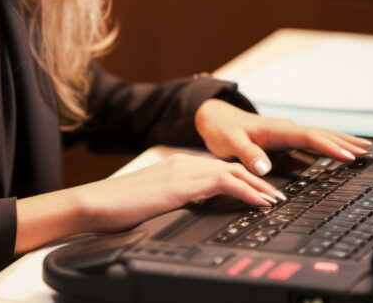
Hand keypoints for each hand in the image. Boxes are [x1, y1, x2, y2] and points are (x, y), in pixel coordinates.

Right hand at [71, 153, 286, 233]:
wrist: (95, 203)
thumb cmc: (116, 208)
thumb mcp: (153, 201)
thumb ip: (174, 200)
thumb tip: (190, 210)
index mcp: (176, 166)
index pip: (217, 169)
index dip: (241, 178)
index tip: (258, 191)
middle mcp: (182, 163)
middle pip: (230, 167)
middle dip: (257, 180)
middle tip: (276, 194)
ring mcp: (183, 170)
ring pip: (232, 172)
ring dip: (258, 186)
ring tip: (276, 199)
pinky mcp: (182, 184)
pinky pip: (224, 183)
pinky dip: (247, 191)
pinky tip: (260, 202)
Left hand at [194, 99, 371, 175]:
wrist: (215, 118)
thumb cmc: (223, 130)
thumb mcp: (230, 143)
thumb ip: (247, 155)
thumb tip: (263, 168)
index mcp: (278, 129)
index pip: (310, 137)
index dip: (330, 147)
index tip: (348, 156)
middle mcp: (287, 128)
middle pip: (322, 134)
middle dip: (345, 143)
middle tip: (367, 151)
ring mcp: (288, 132)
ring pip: (320, 136)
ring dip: (341, 141)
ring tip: (363, 148)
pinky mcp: (286, 138)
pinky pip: (312, 140)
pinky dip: (329, 144)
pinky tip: (339, 149)